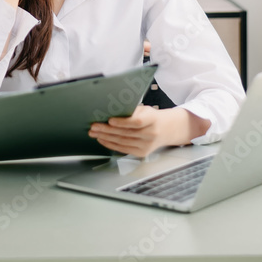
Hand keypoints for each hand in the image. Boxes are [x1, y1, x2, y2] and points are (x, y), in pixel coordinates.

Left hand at [88, 106, 209, 157]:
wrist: (167, 129)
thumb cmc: (153, 116)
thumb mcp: (146, 109)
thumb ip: (132, 110)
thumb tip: (112, 109)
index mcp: (153, 119)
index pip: (136, 122)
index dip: (122, 122)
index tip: (110, 120)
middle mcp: (150, 134)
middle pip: (126, 133)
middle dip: (107, 130)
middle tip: (94, 126)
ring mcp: (147, 145)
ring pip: (122, 142)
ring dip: (106, 137)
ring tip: (94, 132)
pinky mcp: (142, 153)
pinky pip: (123, 149)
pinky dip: (111, 144)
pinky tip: (102, 140)